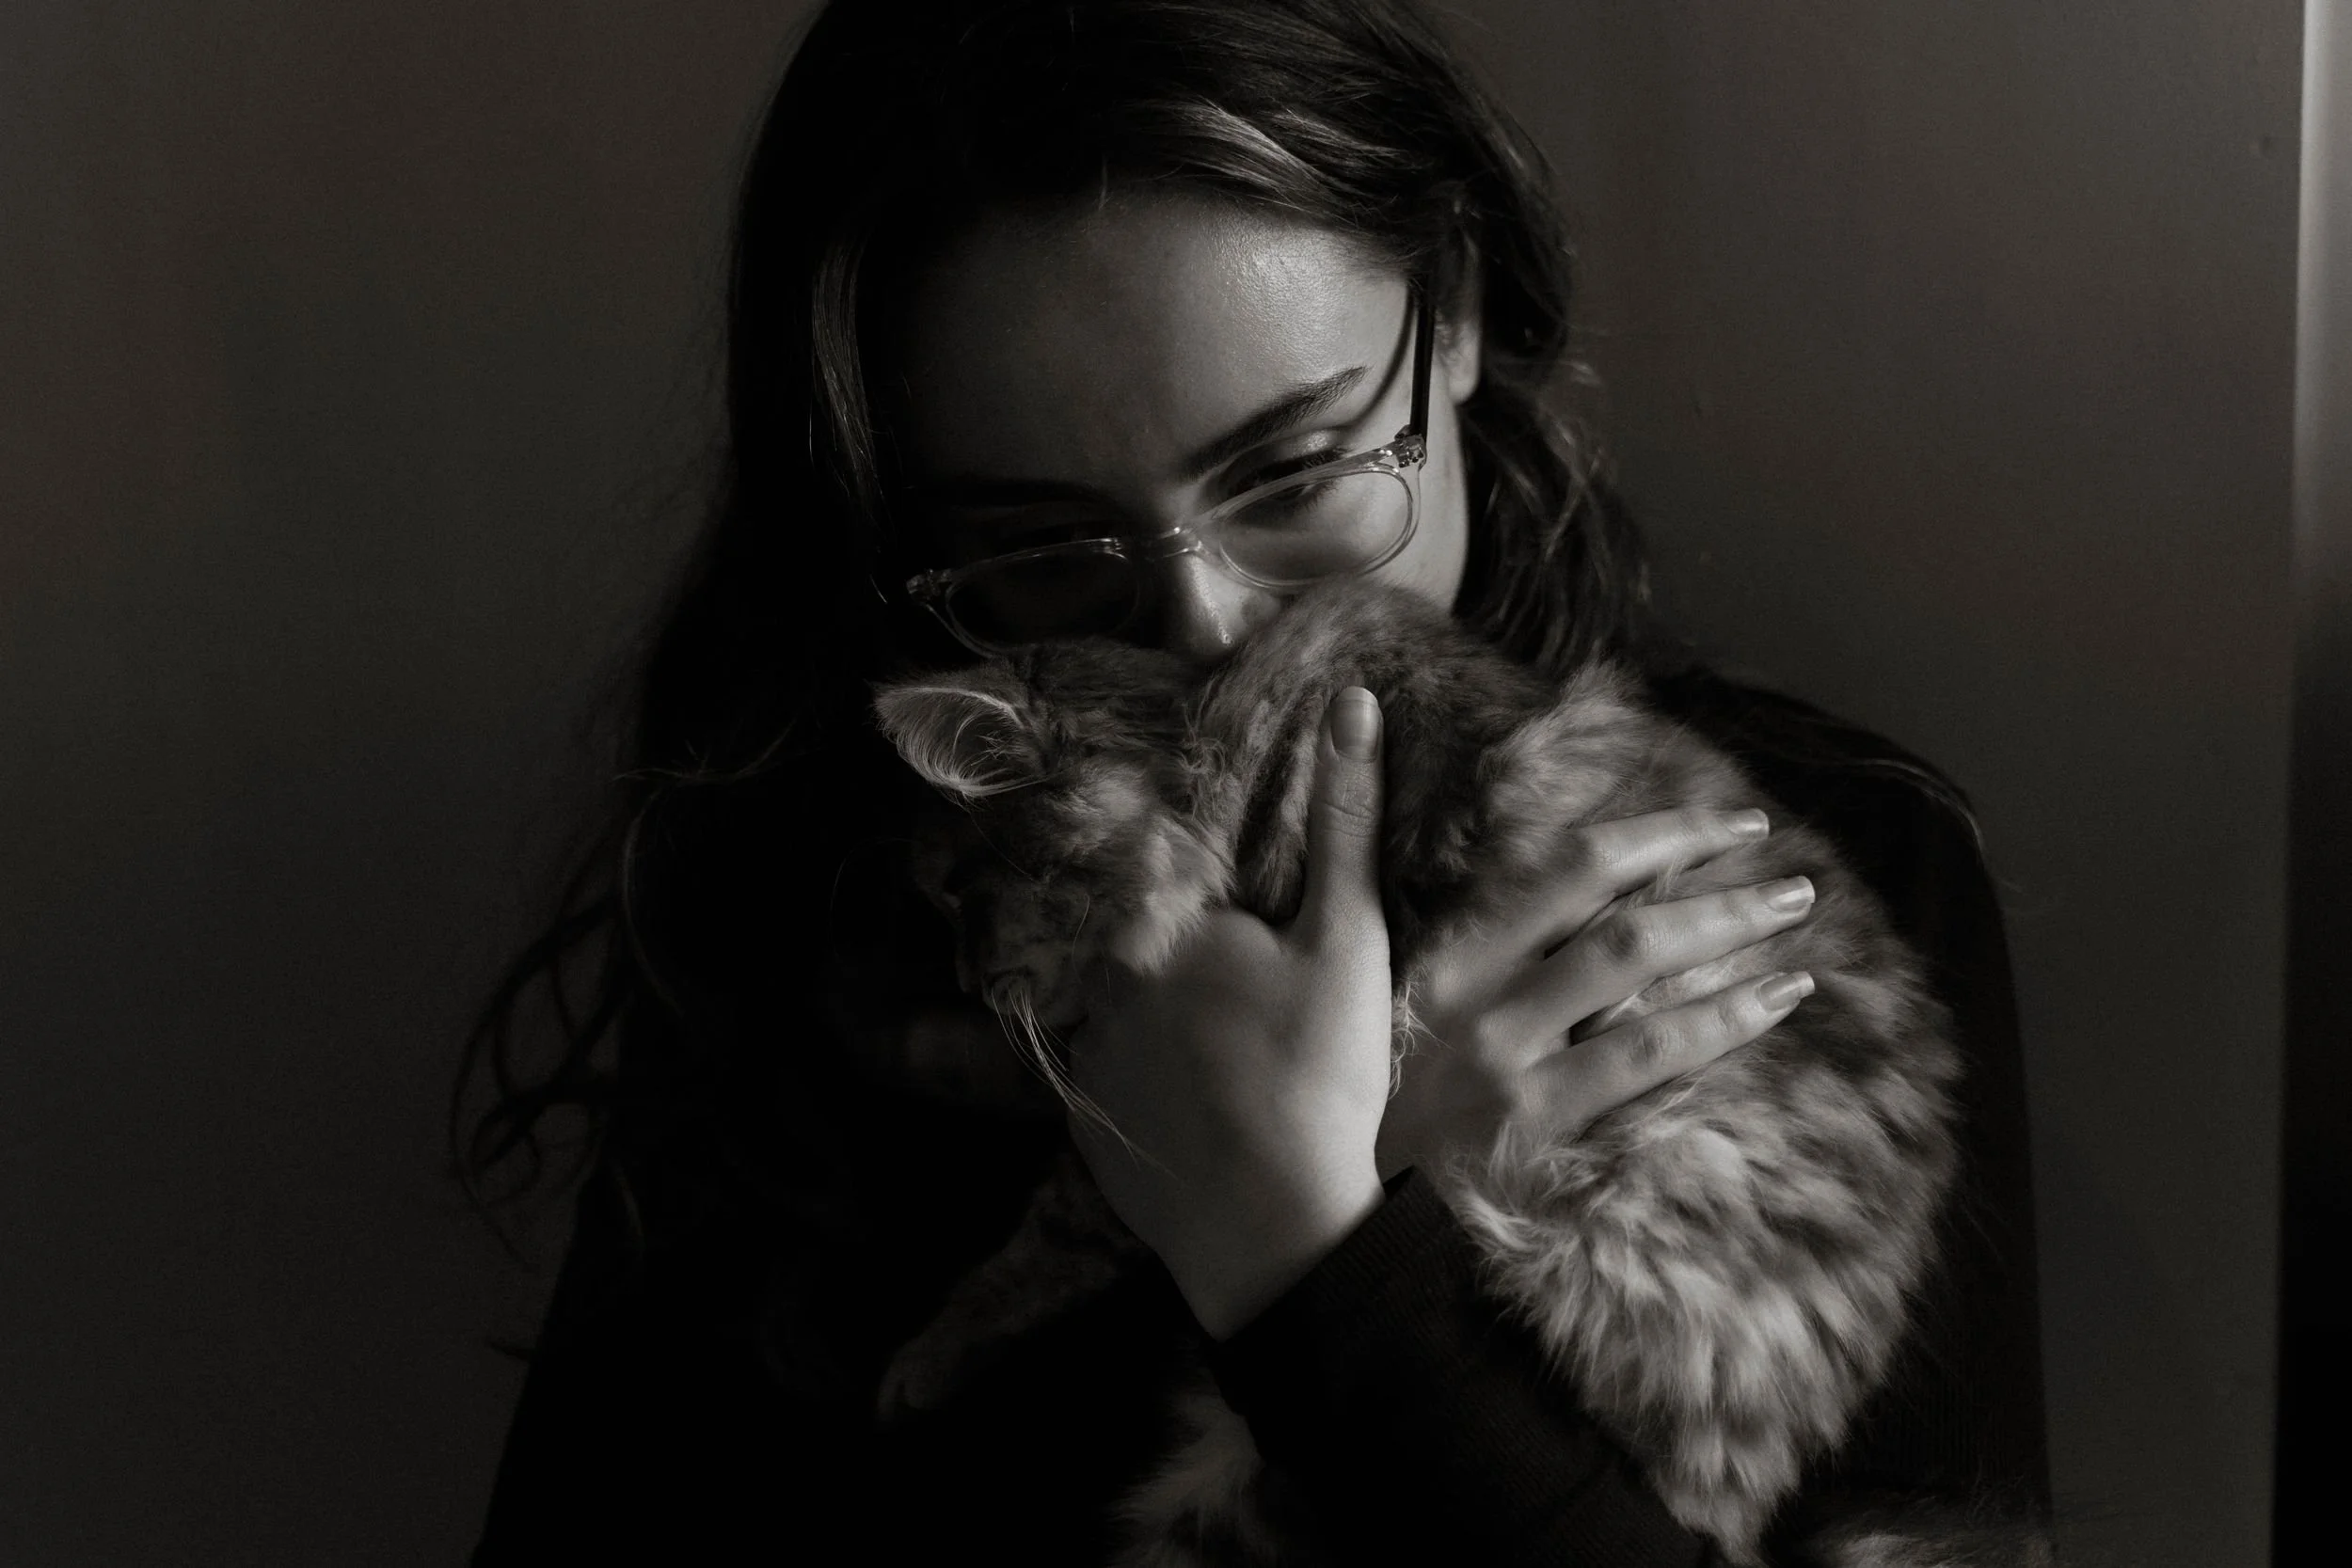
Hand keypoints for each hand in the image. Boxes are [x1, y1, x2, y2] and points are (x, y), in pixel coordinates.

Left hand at [1067, 688, 1393, 1340]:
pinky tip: (1192, 1095)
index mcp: (1156, 921)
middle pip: (1132, 931)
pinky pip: (1106, 1075)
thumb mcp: (1344, 937)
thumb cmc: (1319, 1074)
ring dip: (1145, 1004)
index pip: (1160, 857)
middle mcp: (1097, 979)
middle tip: (1230, 969)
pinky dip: (1137, 1074)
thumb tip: (1349, 700)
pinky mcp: (1084, 1124)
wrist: (1278, 1229)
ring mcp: (1082, 1057)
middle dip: (1165, 930)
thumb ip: (1342, 818)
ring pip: (1112, 1002)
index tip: (1227, 882)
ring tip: (1212, 1033)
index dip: (1194, 860)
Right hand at [1375, 808, 1816, 1178]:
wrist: (1353, 1216)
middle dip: (1712, 880)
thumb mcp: (1422, 1013)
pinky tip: (1774, 1001)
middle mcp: (1477, 994)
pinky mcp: (1532, 1121)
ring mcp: (1505, 1057)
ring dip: (1726, 931)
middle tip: (1793, 876)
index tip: (1733, 824)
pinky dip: (1720, 1019)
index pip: (1569, 867)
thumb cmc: (1403, 1110)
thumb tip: (1601, 896)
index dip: (1661, 836)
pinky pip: (1645, 1055)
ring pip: (1633, 966)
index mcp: (1455, 953)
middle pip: (1613, 912)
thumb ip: (1496, 953)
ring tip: (1795, 922)